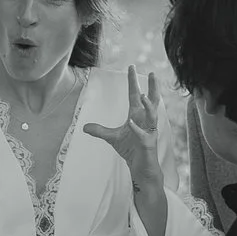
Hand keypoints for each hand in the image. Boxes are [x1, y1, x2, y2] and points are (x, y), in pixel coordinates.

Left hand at [81, 66, 163, 188]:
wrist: (141, 169)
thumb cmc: (131, 150)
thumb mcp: (112, 138)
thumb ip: (100, 131)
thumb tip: (84, 127)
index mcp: (137, 116)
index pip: (135, 95)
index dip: (133, 81)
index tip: (131, 67)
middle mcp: (145, 121)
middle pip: (152, 100)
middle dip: (152, 87)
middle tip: (152, 73)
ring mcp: (148, 132)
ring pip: (152, 116)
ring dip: (148, 106)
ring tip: (142, 96)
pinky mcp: (148, 144)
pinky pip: (143, 135)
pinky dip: (137, 129)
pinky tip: (131, 123)